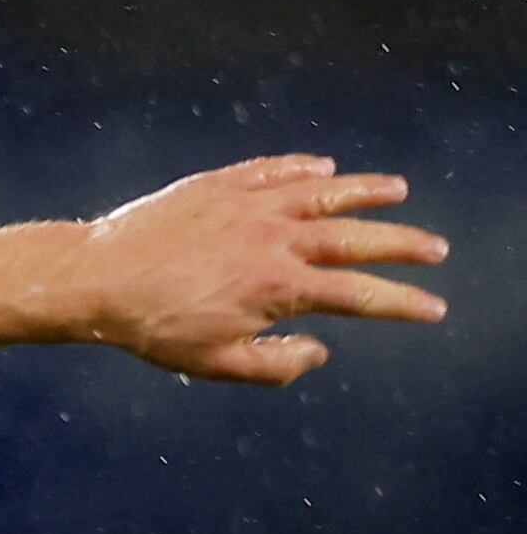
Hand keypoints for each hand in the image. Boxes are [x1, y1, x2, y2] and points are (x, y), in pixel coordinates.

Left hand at [76, 158, 446, 385]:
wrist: (96, 278)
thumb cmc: (151, 328)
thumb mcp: (213, 363)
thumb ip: (274, 364)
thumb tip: (320, 351)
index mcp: (280, 287)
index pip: (359, 295)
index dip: (402, 302)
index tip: (433, 307)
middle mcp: (276, 239)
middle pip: (358, 237)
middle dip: (404, 244)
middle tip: (436, 249)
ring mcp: (251, 205)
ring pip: (325, 192)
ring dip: (367, 191)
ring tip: (398, 190)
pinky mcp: (222, 184)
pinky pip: (275, 171)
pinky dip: (305, 169)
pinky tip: (324, 169)